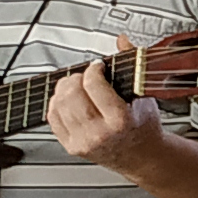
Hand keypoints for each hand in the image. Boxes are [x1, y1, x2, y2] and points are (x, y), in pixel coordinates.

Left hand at [45, 57, 162, 169]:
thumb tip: (122, 40)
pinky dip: (56, 104)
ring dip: (64, 89)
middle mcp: (100, 133)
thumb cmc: (144, 127)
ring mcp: (84, 141)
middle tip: (85, 75)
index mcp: (120, 120)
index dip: (94, 69)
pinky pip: (52, 118)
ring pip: (59, 105)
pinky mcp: (72, 147)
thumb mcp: (144, 95)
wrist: (142, 157)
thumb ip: (132, 65)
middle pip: (72, 95)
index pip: (94, 85)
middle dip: (76, 77)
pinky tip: (67, 100)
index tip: (98, 66)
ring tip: (76, 85)